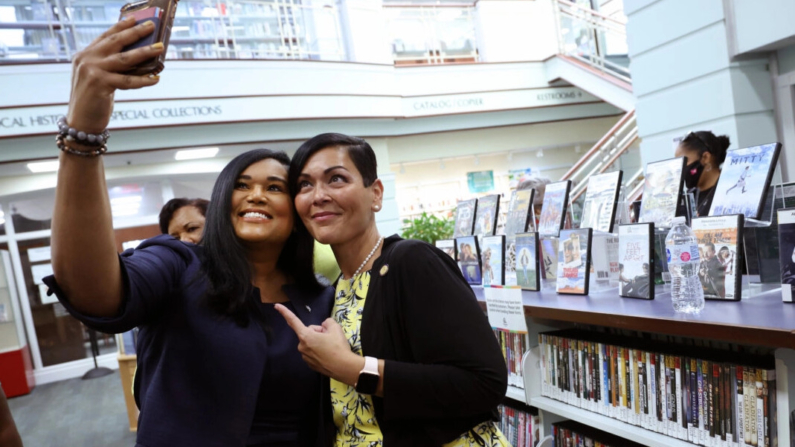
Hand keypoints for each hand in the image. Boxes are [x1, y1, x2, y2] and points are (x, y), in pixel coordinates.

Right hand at [67, 18, 163, 132]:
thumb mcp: (99, 77)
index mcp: (84, 56)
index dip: (120, 26)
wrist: (81, 122)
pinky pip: (127, 80)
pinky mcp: (99, 84)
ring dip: (144, 52)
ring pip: (124, 59)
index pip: (105, 36)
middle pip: (115, 42)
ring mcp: (91, 71)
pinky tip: (156, 79)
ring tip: (159, 48)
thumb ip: (111, 65)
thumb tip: (139, 56)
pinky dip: (143, 80)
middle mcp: (86, 59)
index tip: (134, 19)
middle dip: (135, 33)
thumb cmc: (93, 100)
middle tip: (151, 26)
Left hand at [275, 304, 363, 385]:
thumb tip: (324, 326)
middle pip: (308, 333)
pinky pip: (312, 352)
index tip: (276, 306)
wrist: (344, 367)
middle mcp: (302, 346)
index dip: (285, 312)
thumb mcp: (335, 328)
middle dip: (317, 333)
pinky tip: (328, 354)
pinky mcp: (310, 364)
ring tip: (330, 347)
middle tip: (329, 337)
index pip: (293, 321)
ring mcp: (305, 357)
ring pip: (310, 343)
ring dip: (318, 342)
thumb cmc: (338, 346)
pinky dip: (319, 351)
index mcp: (306, 336)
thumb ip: (327, 322)